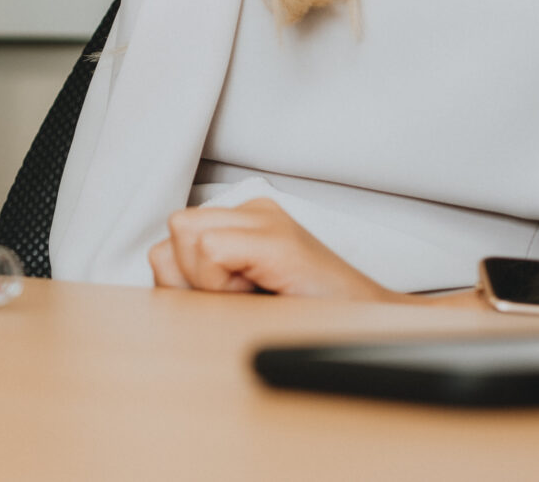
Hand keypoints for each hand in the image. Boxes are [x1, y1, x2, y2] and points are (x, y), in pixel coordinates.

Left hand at [148, 198, 401, 300]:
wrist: (376, 327)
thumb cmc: (309, 319)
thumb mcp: (239, 297)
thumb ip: (200, 281)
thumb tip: (162, 278)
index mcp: (241, 223)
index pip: (173, 242)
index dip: (186, 283)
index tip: (228, 303)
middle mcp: (250, 211)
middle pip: (173, 235)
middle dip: (190, 279)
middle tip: (239, 300)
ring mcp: (264, 218)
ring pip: (183, 236)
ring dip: (207, 280)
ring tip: (252, 295)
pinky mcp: (276, 237)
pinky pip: (209, 251)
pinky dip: (223, 284)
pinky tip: (262, 293)